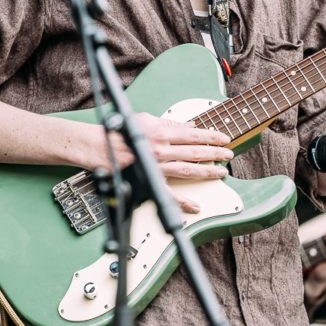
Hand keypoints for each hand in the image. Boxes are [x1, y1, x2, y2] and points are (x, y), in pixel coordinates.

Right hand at [105, 113, 233, 213]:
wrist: (97, 147)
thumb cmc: (118, 131)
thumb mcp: (145, 120)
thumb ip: (169, 123)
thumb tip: (189, 126)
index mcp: (160, 132)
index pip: (192, 134)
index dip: (211, 136)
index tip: (224, 138)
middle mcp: (160, 149)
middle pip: (195, 152)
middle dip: (215, 153)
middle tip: (229, 154)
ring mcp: (156, 166)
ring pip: (188, 170)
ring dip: (207, 171)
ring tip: (221, 172)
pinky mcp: (148, 180)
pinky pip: (168, 194)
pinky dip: (183, 202)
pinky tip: (195, 205)